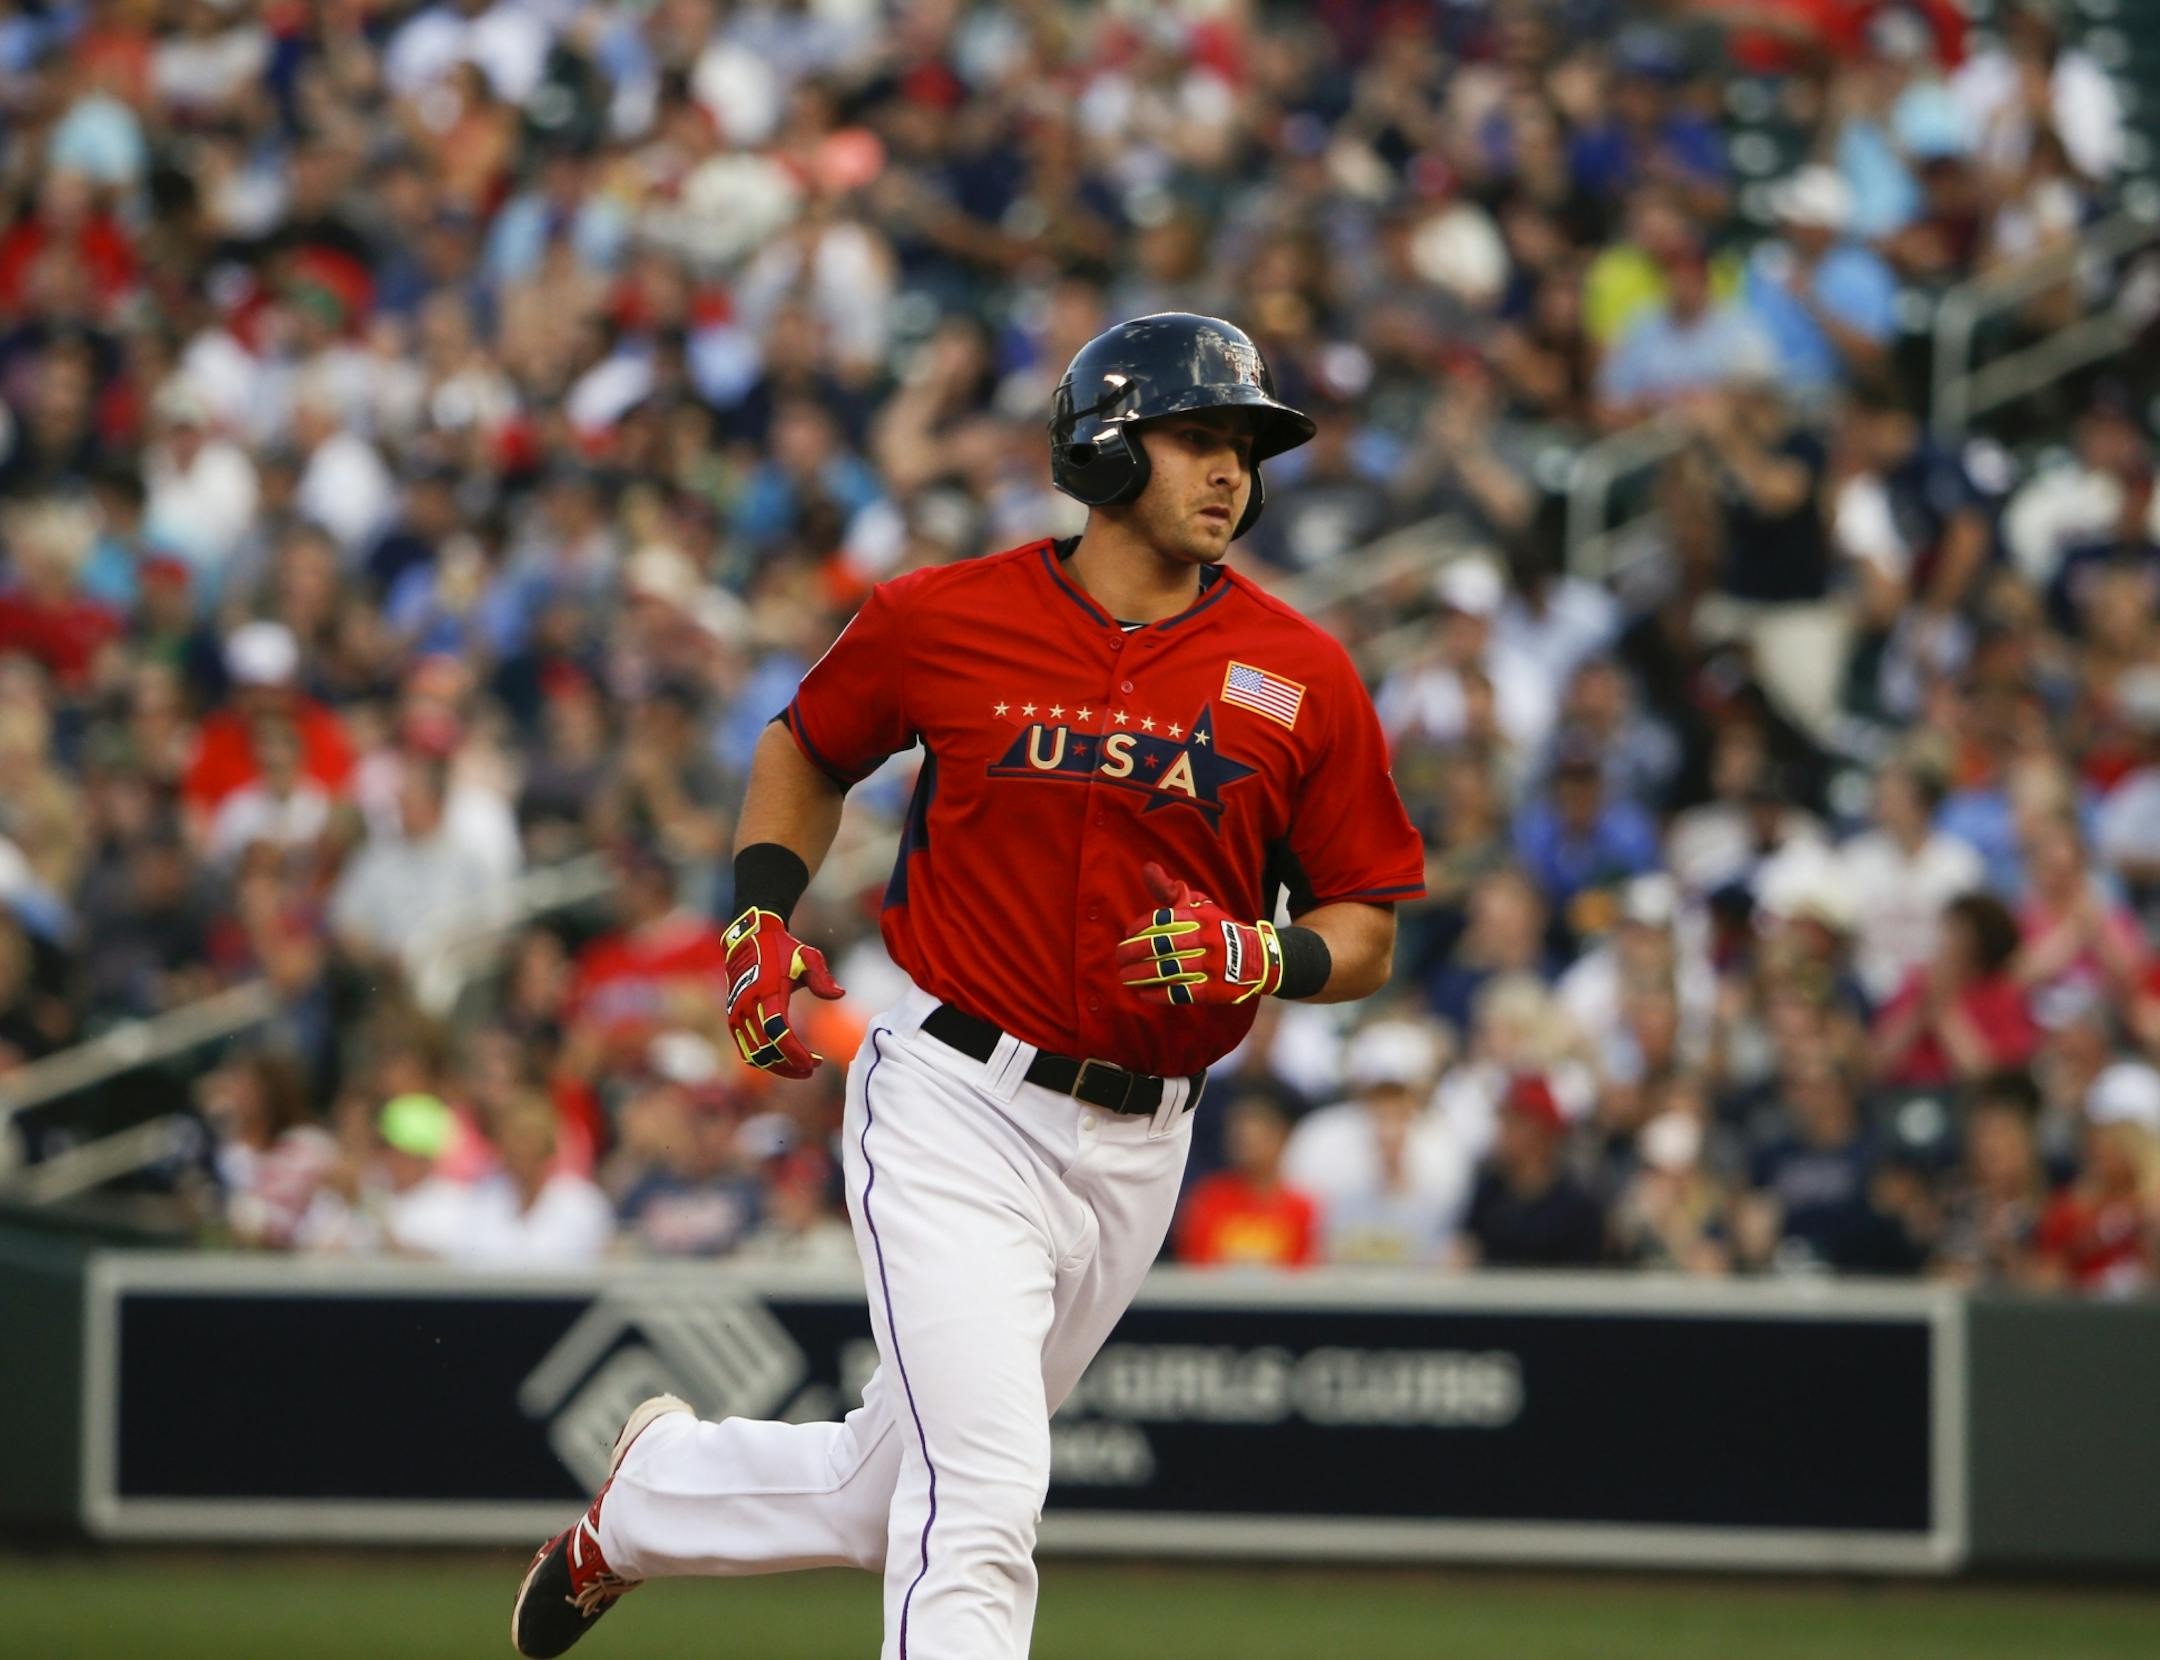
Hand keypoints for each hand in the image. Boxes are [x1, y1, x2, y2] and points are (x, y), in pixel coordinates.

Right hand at [722, 907, 843, 1078]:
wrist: (748, 939)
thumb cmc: (782, 949)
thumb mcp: (807, 956)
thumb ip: (822, 976)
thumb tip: (840, 994)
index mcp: (765, 992)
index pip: (778, 1031)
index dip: (795, 1052)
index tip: (815, 1063)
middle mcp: (747, 1006)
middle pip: (766, 1049)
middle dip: (791, 1064)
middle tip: (813, 1067)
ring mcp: (736, 1014)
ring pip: (754, 1055)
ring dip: (778, 1067)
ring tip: (802, 1067)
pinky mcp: (733, 1019)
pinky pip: (746, 1050)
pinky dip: (764, 1060)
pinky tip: (784, 1059)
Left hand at [1116, 862, 1284, 1006]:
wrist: (1259, 957)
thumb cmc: (1219, 928)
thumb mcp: (1201, 905)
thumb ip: (1172, 891)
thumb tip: (1148, 868)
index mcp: (1201, 917)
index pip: (1162, 919)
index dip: (1140, 927)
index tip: (1127, 935)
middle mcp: (1207, 940)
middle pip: (1160, 946)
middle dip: (1134, 952)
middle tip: (1118, 957)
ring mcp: (1211, 966)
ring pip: (1167, 970)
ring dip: (1141, 974)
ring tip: (1125, 977)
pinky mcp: (1214, 990)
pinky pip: (1180, 992)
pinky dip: (1159, 994)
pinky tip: (1143, 993)